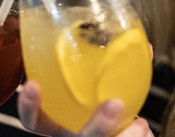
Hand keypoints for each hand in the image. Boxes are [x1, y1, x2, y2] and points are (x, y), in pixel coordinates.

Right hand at [17, 80, 152, 136]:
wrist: (119, 134)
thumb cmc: (103, 115)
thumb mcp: (99, 93)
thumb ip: (113, 76)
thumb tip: (142, 47)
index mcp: (58, 126)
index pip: (34, 120)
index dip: (29, 106)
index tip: (32, 85)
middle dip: (99, 125)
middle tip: (115, 105)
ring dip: (127, 134)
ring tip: (141, 125)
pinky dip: (141, 136)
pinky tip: (145, 131)